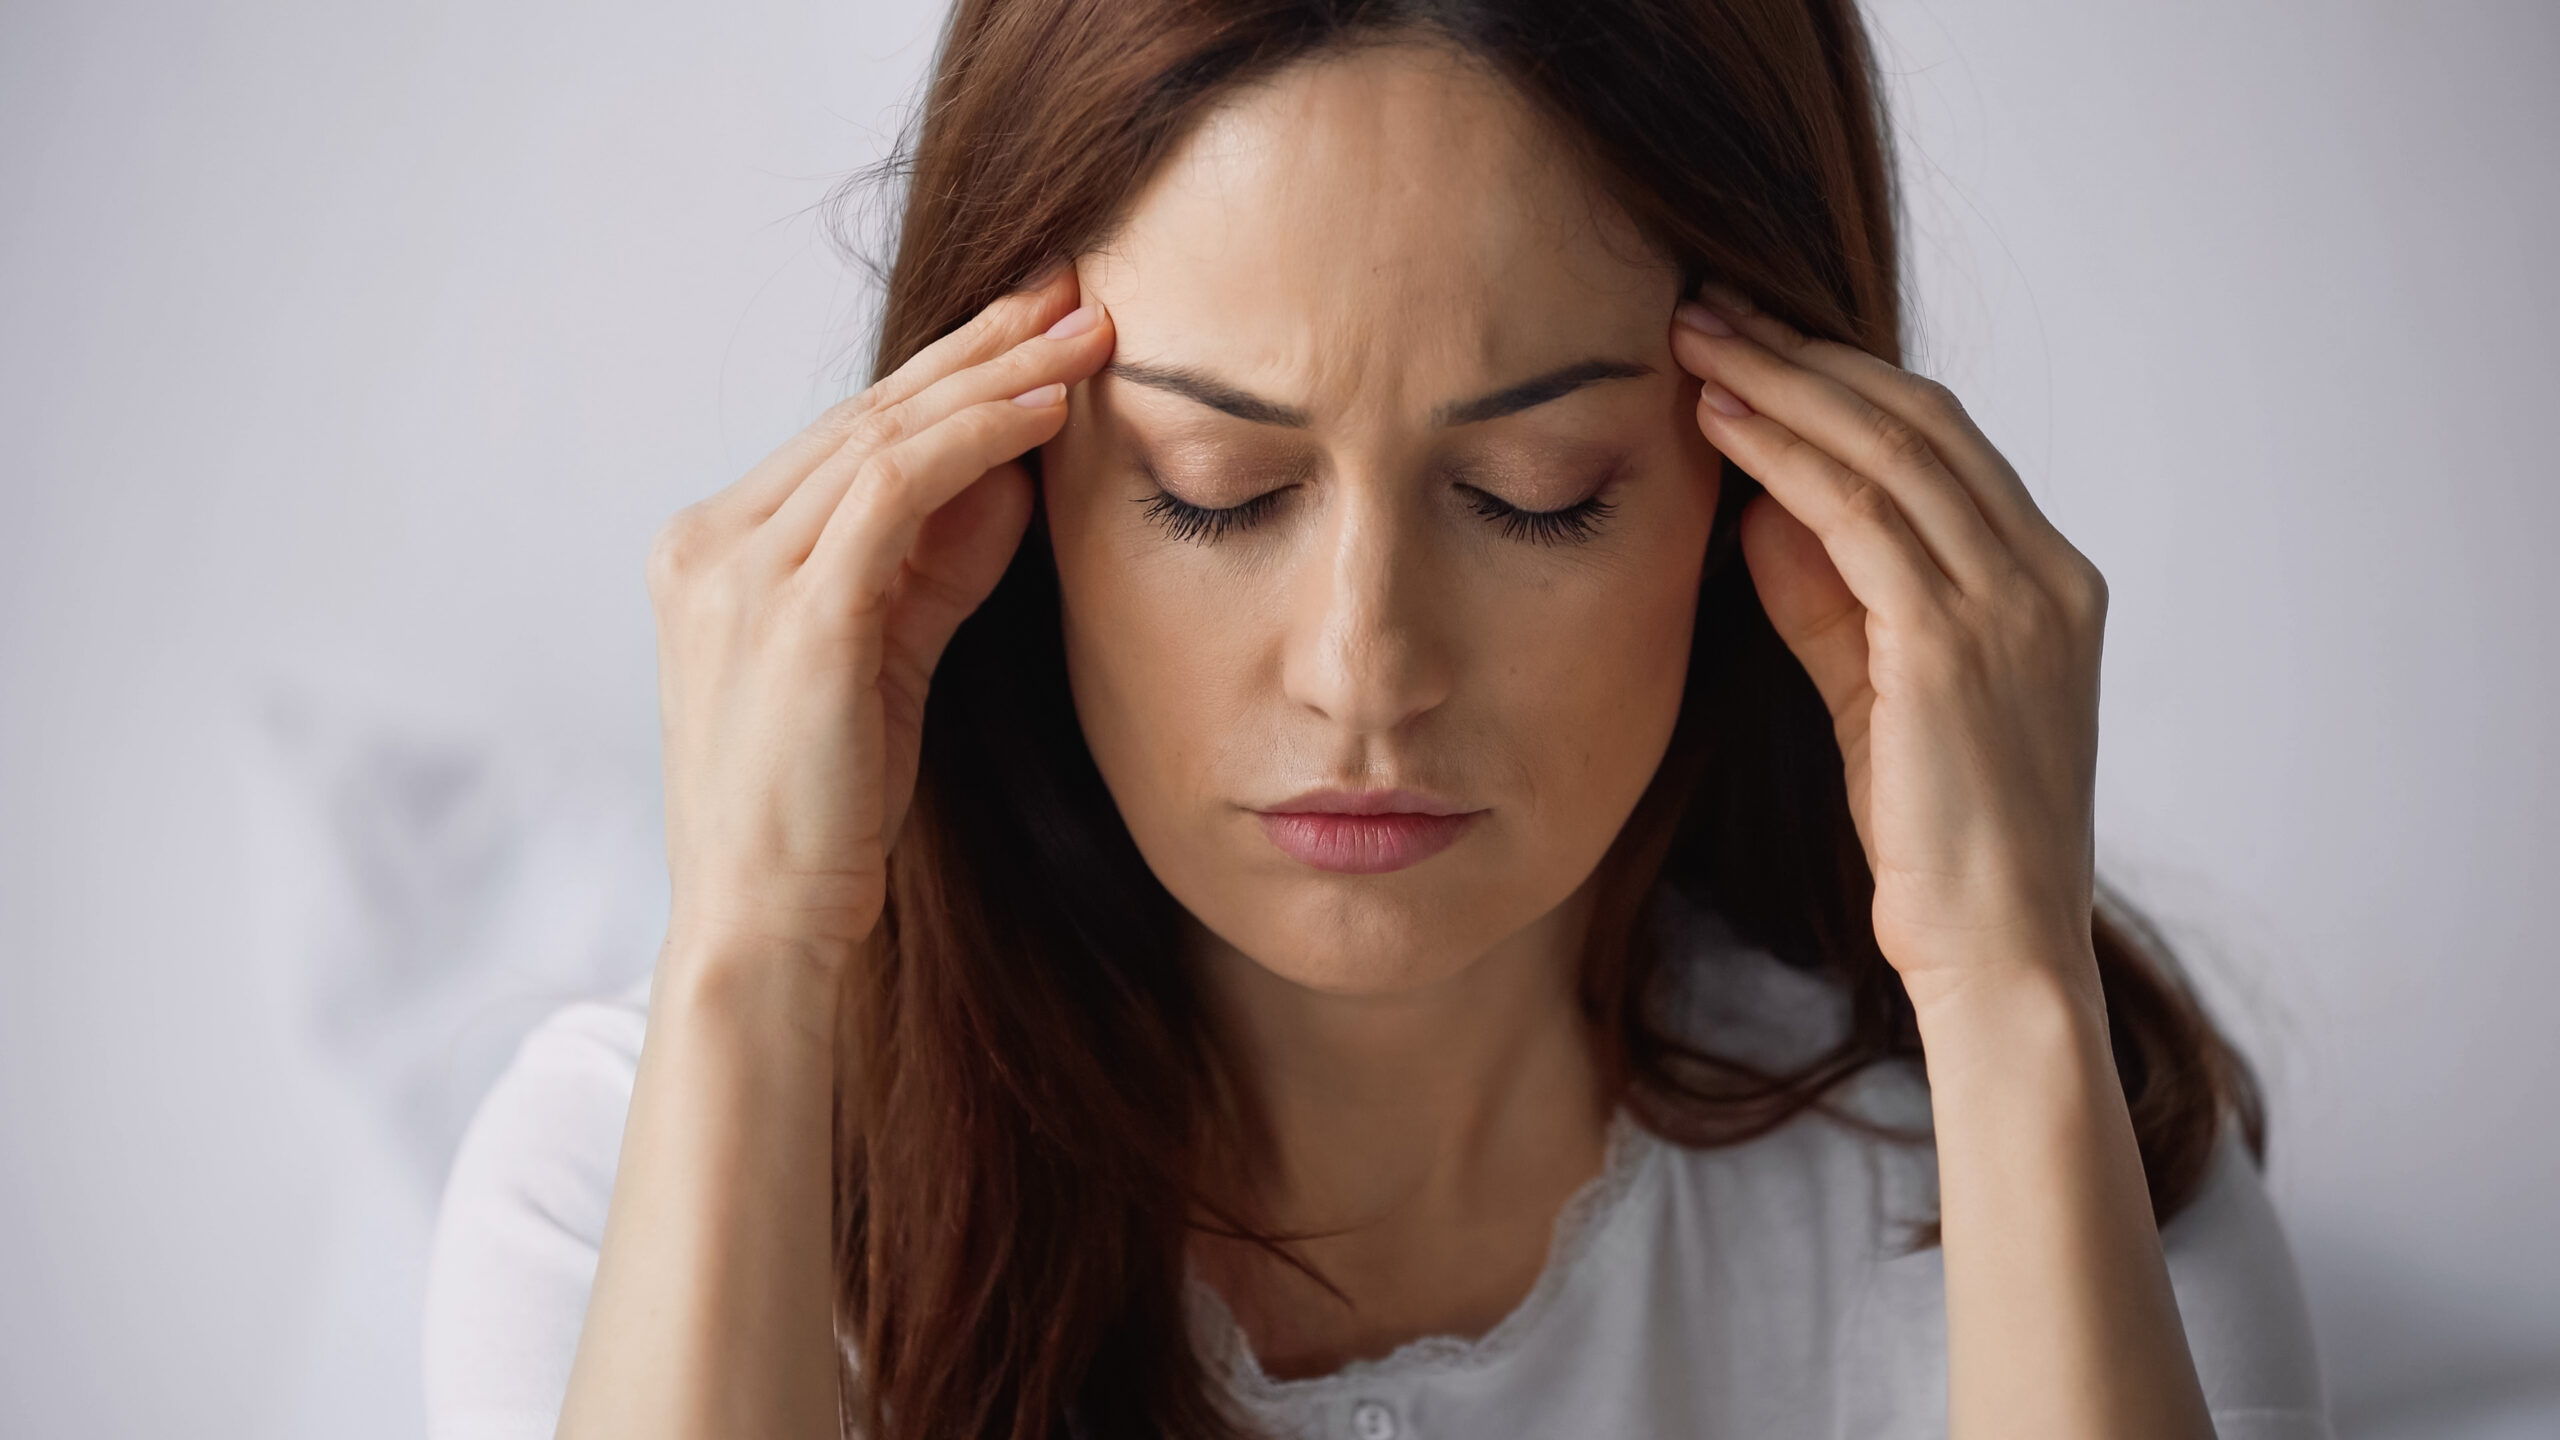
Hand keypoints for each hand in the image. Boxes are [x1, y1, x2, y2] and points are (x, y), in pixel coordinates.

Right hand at [645, 267, 1112, 975]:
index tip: (1035, 324)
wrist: (765, 923)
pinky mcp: (792, 614)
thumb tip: (1014, 474)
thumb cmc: (825, 806)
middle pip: (866, 414)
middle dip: (980, 346)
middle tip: (1074, 289)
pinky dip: (975, 442)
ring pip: (884, 436)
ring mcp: (737, 574)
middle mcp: (710, 545)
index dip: (949, 372)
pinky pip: (894, 491)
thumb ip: (936, 562)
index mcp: (715, 552)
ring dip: (996, 378)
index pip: (848, 435)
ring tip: (1087, 337)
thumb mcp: (885, 656)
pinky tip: (1046, 414)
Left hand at [1668, 286, 2108, 1012]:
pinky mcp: (1955, 645)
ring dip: (1781, 383)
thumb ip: (1830, 599)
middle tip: (1709, 306)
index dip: (1842, 379)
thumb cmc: (1938, 839)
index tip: (1753, 341)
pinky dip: (1784, 455)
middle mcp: (2046, 577)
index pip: (1942, 441)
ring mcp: (2013, 606)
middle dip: (1805, 354)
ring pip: (1887, 449)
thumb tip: (1759, 505)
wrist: (1996, 954)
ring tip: (1695, 338)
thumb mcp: (1877, 696)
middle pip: (1918, 419)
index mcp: (2049, 583)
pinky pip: (1859, 515)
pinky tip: (1720, 420)